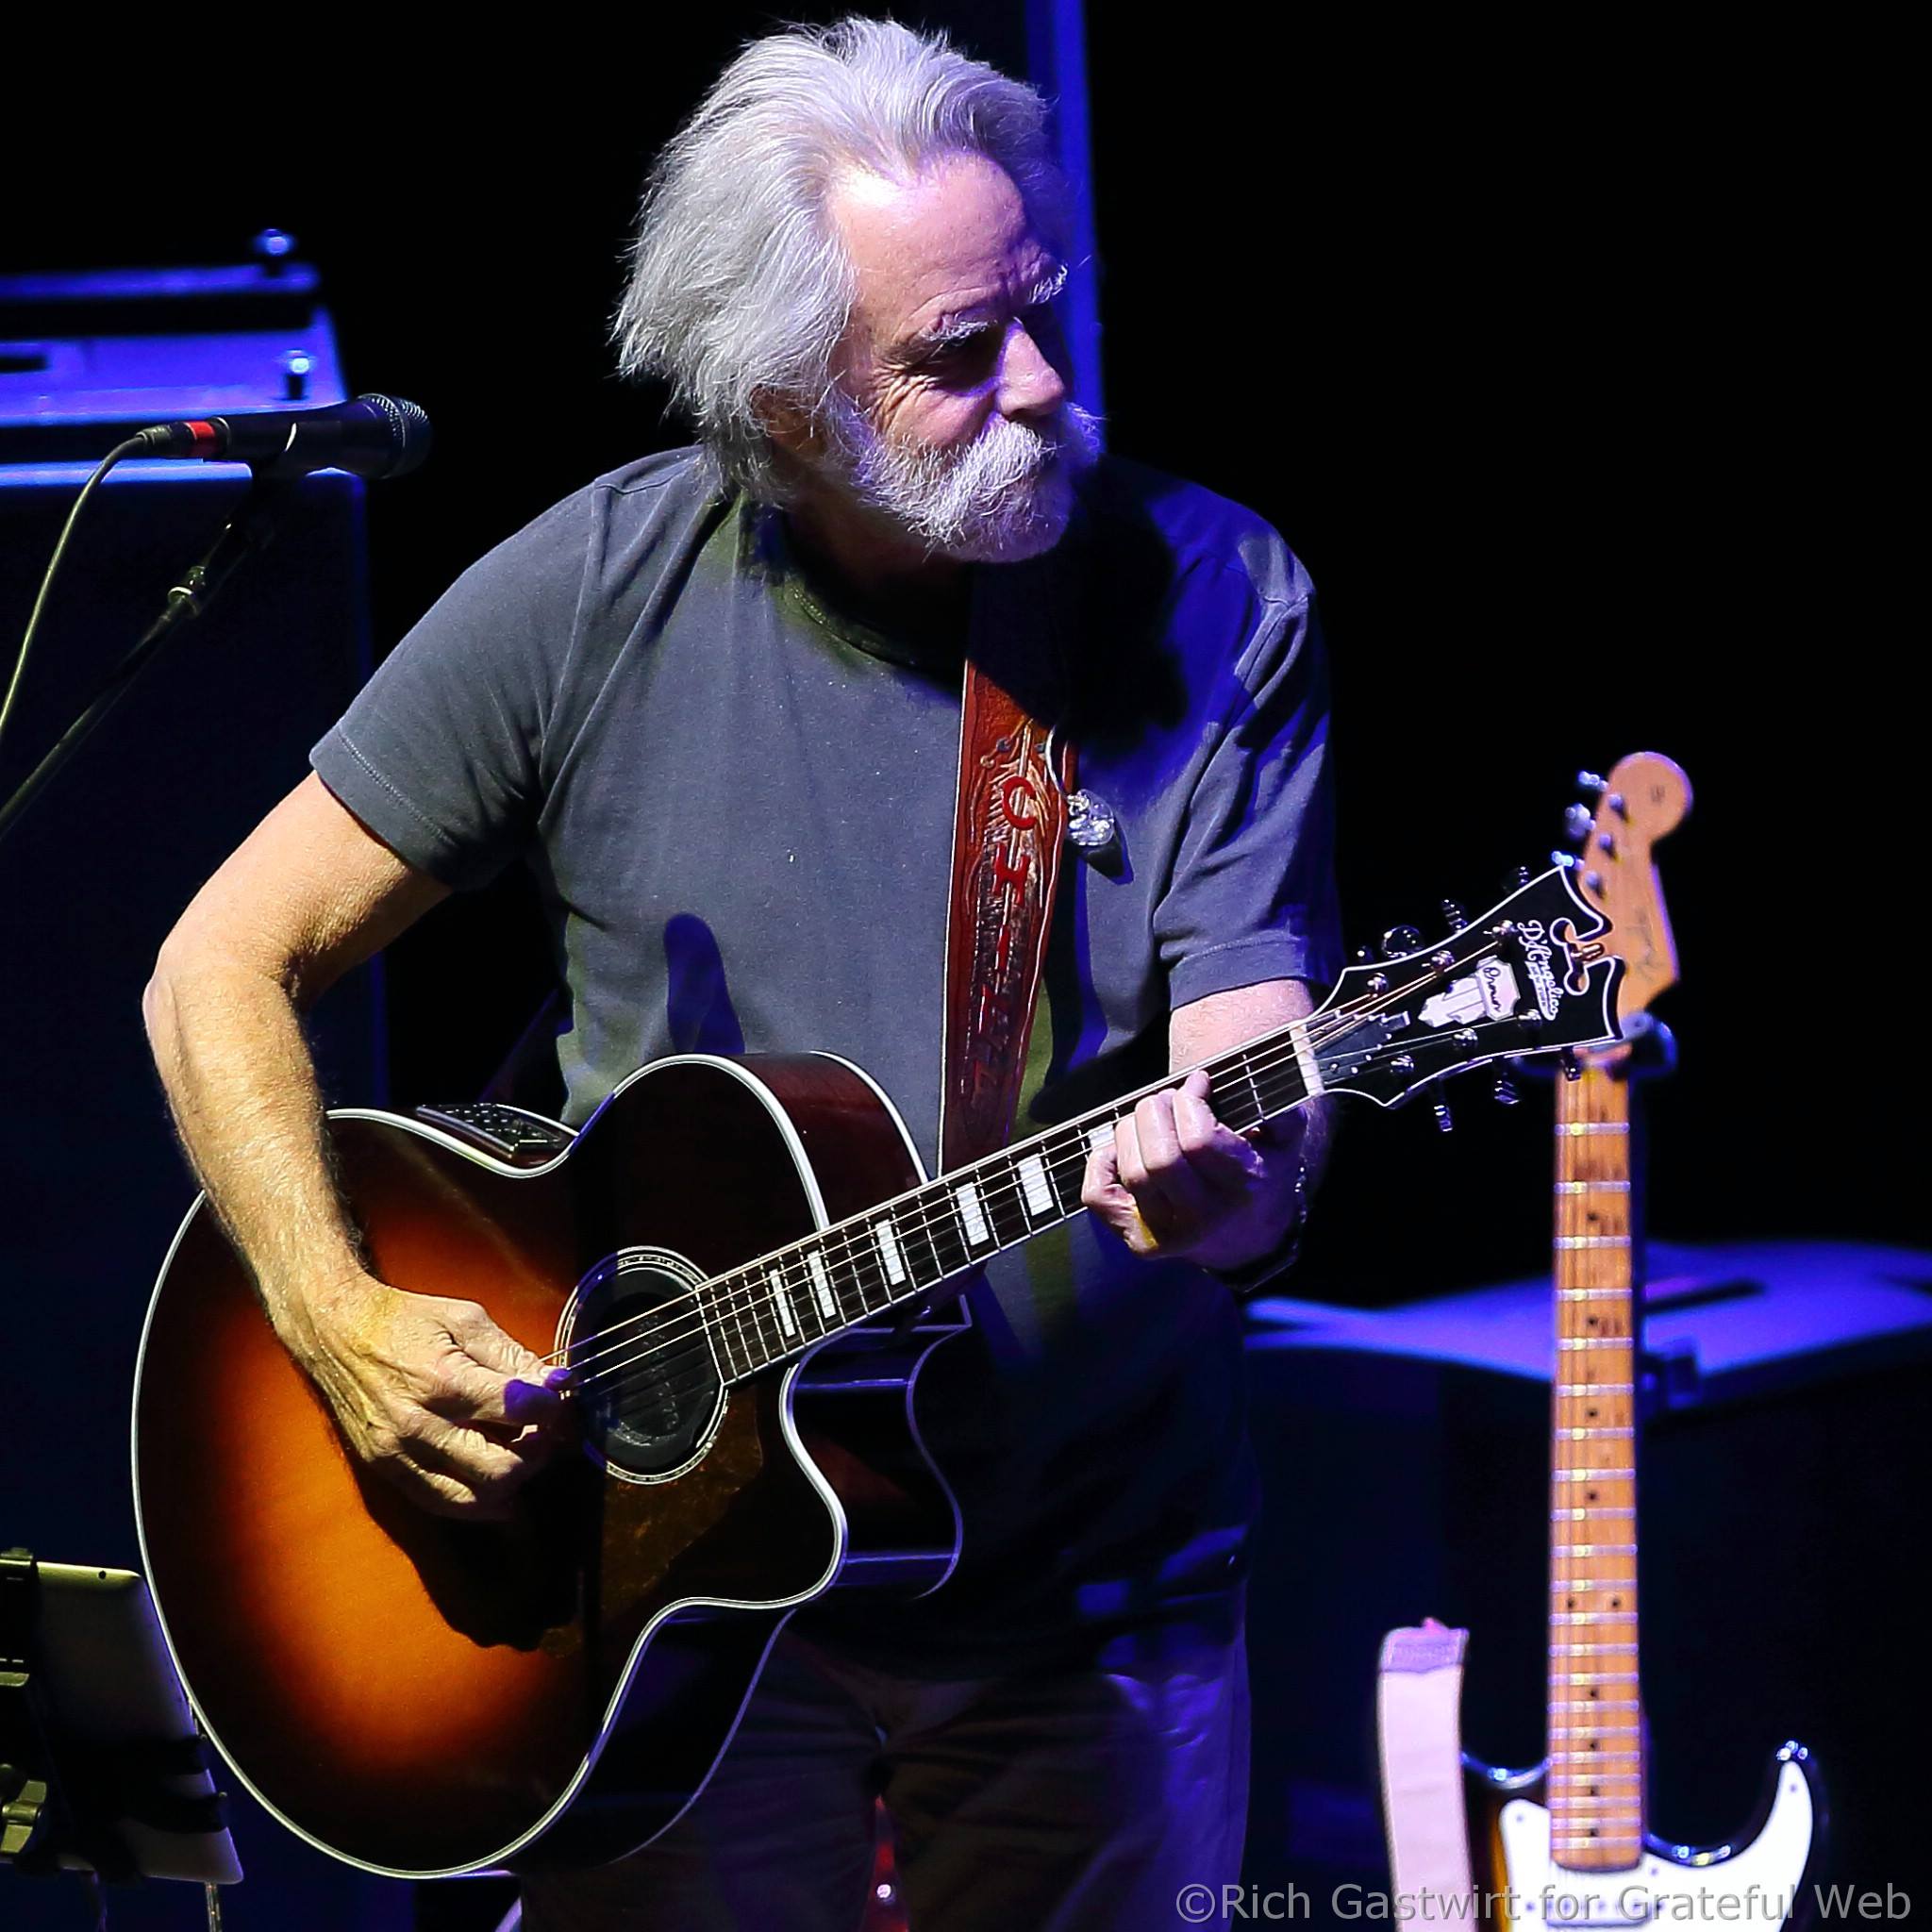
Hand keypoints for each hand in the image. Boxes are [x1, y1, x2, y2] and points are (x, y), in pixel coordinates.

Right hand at [283, 1273, 565, 1519]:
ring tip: (523, 1454)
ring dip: (512, 1482)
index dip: (553, 1407)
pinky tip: (500, 1493)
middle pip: (501, 1467)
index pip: (519, 1409)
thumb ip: (512, 1355)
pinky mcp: (386, 1469)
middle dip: (537, 1451)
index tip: (560, 1398)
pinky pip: (441, 1503)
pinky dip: (478, 1504)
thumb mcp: (465, 1320)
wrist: (336, 1333)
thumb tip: (555, 1384)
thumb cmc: (405, 1320)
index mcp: (442, 1379)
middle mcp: (419, 1425)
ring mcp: (399, 1454)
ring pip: (475, 1497)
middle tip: (546, 1431)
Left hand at [1081, 1069, 1301, 1271]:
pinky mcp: (1137, 1240)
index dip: (1190, 1101)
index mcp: (1243, 1188)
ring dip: (1130, 1129)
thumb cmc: (1261, 1176)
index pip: (1199, 1140)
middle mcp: (1204, 1219)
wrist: (1247, 1241)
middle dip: (1155, 1111)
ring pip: (1131, 1171)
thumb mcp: (1284, 1142)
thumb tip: (1252, 1083)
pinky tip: (1124, 1149)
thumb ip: (1279, 1110)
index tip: (1198, 1083)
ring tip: (1148, 1119)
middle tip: (1166, 1099)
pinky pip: (1098, 1195)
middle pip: (1160, 1157)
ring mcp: (1167, 1234)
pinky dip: (1102, 1161)